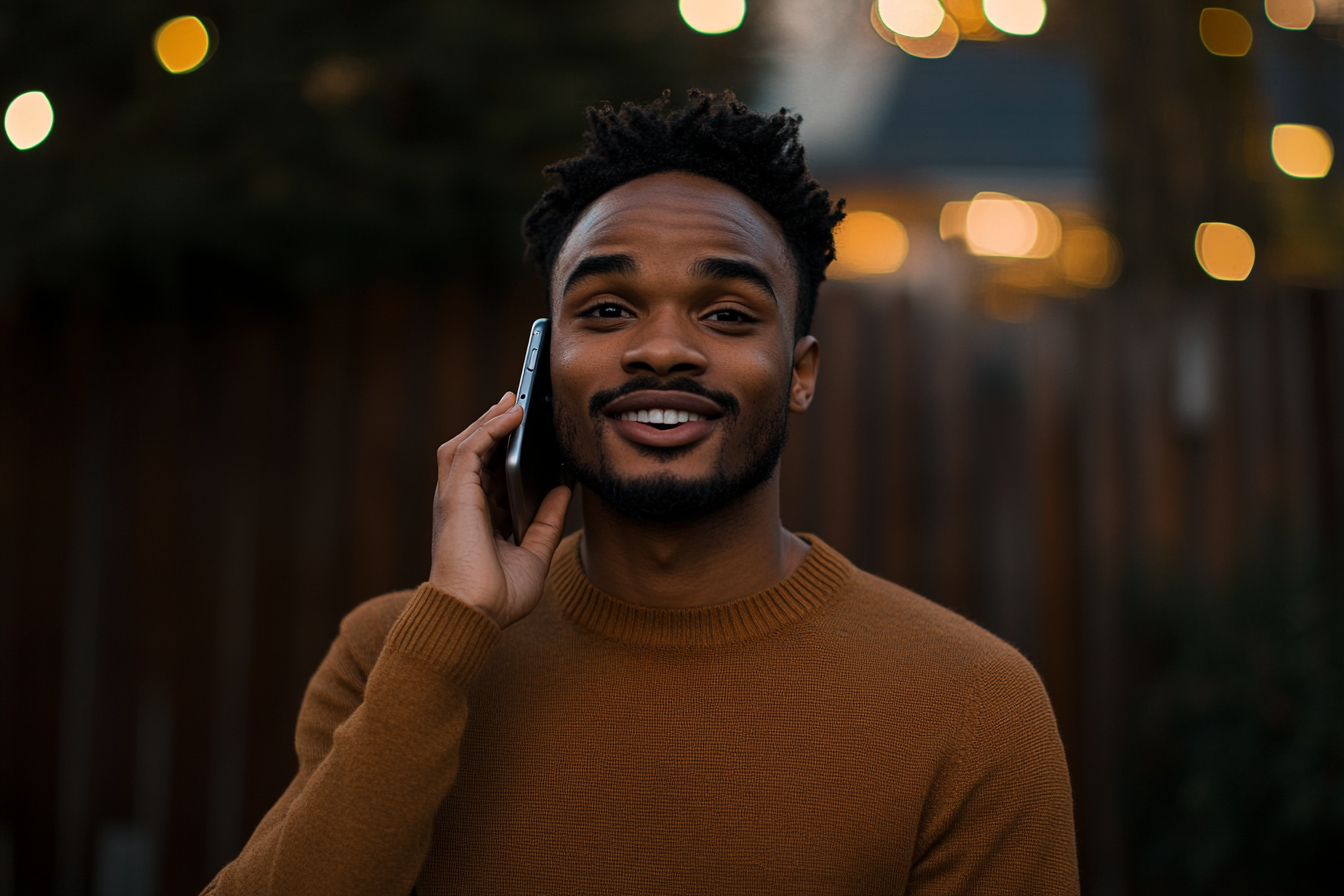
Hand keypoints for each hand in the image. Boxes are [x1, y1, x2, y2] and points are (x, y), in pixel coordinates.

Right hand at [428, 392, 571, 627]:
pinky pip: (470, 448)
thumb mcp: (535, 553)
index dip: (505, 446)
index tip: (527, 426)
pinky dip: (490, 427)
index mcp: (477, 517)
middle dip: (493, 423)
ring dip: (489, 419)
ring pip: (467, 443)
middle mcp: (463, 503)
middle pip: (475, 451)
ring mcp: (455, 498)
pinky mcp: (456, 495)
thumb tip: (565, 489)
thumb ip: (548, 521)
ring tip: (514, 399)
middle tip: (517, 400)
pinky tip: (512, 413)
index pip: (489, 471)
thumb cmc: (498, 597)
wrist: (474, 616)